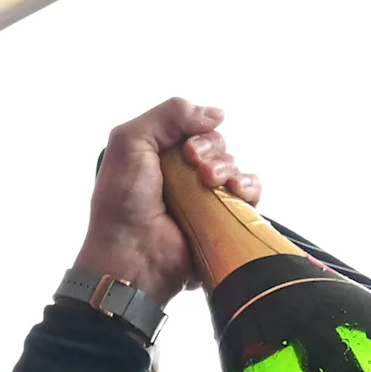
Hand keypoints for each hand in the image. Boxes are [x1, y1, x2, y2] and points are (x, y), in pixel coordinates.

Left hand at [76, 97, 258, 301]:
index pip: (193, 127)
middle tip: (196, 169)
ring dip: (228, 168)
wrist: (132, 257)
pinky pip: (248, 194)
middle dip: (212, 151)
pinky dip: (248, 187)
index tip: (186, 150)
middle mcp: (180, 173)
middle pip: (216, 145)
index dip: (197, 131)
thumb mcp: (129, 142)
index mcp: (158, 154)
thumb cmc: (122, 204)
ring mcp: (201, 197)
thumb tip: (215, 114)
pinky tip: (237, 190)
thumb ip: (168, 114)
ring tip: (211, 183)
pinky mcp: (220, 220)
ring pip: (233, 167)